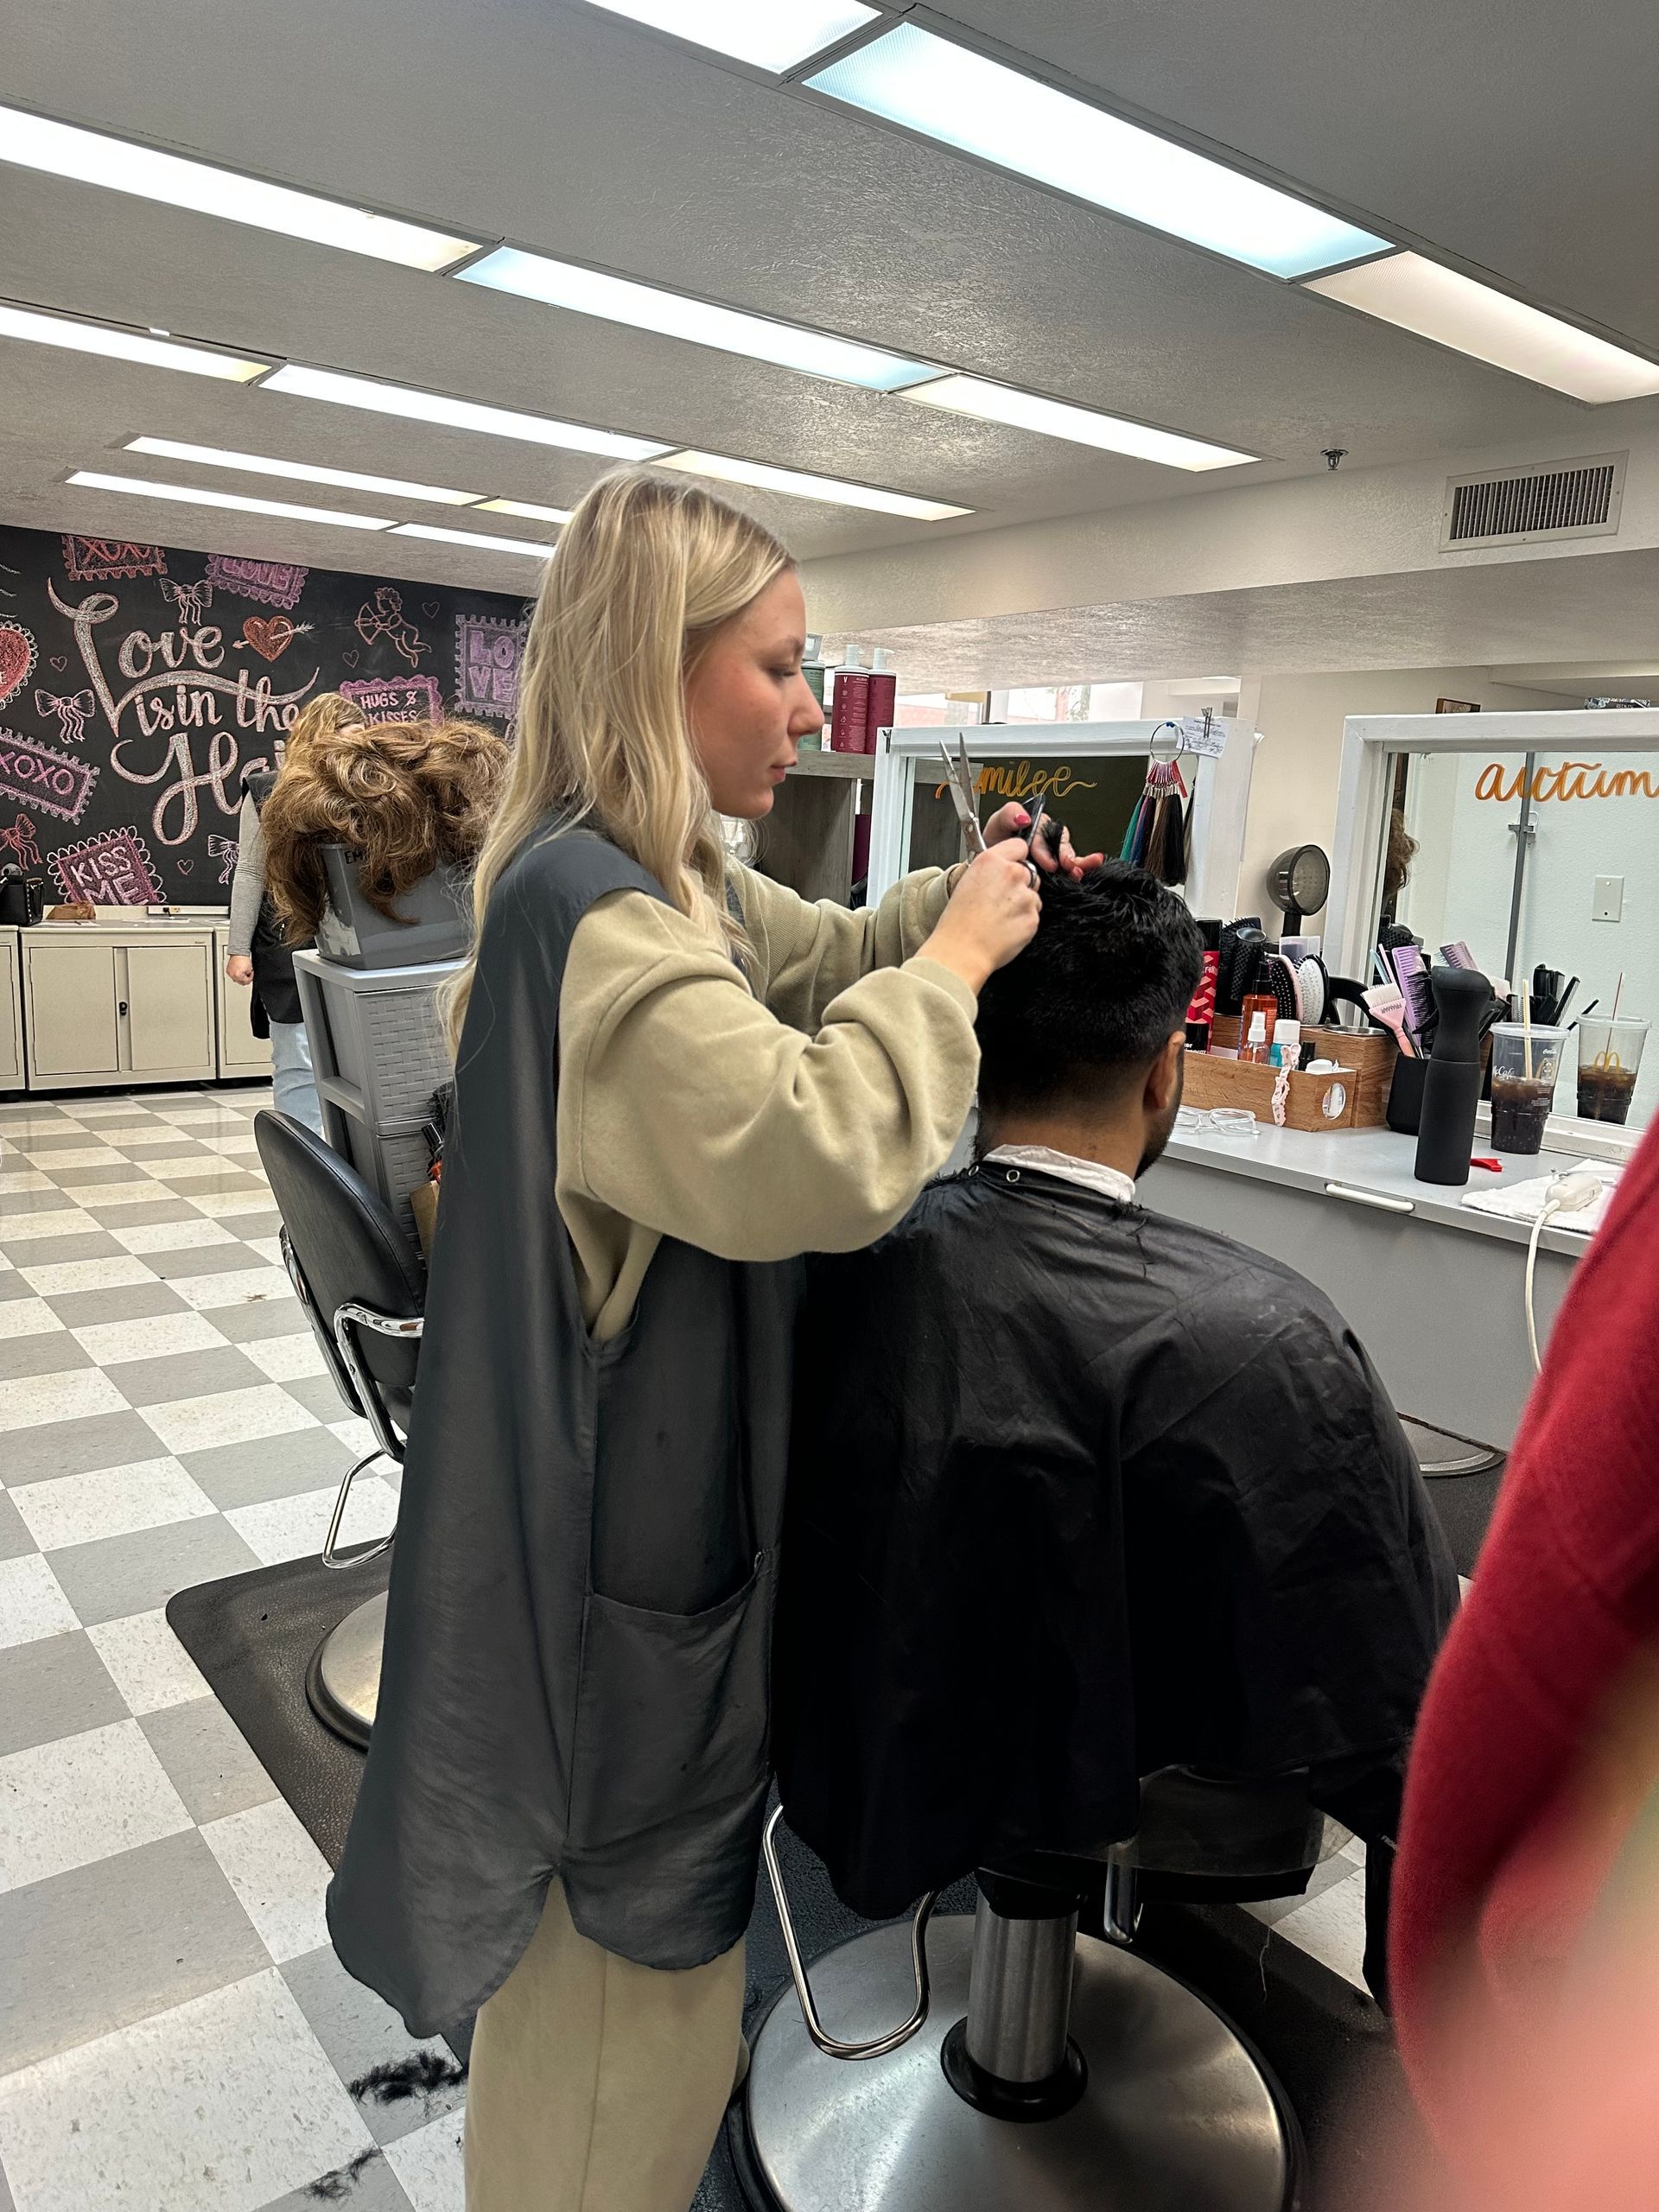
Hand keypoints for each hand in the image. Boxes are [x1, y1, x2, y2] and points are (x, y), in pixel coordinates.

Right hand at [225, 955, 253, 986]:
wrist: (239, 954)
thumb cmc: (244, 960)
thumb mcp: (249, 970)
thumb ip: (248, 976)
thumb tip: (247, 978)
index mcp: (238, 975)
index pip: (246, 982)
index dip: (250, 978)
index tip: (251, 974)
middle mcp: (233, 975)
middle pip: (240, 982)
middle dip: (245, 979)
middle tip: (247, 974)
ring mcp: (230, 973)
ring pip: (236, 979)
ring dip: (240, 977)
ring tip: (243, 971)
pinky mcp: (228, 971)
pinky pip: (232, 975)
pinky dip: (236, 974)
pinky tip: (238, 970)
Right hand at [920, 844, 1040, 992]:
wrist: (962, 951)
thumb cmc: (959, 922)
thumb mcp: (968, 882)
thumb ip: (992, 870)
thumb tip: (1004, 869)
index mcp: (991, 861)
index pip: (1019, 846)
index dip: (1017, 858)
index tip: (1013, 867)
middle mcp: (1011, 873)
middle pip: (1029, 872)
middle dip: (1021, 885)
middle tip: (1001, 902)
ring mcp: (1025, 895)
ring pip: (1033, 896)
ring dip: (1023, 905)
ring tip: (1000, 919)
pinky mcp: (1033, 917)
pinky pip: (1033, 916)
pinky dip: (1023, 923)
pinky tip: (1005, 929)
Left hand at [984, 801, 1101, 881]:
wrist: (992, 870)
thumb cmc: (994, 846)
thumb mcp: (997, 825)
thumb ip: (1009, 815)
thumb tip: (1024, 817)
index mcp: (1034, 823)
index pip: (1044, 829)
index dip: (1045, 845)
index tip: (1045, 859)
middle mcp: (1046, 836)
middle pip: (1060, 841)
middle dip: (1063, 854)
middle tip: (1063, 865)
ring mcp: (1052, 852)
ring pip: (1069, 853)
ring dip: (1076, 860)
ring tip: (1075, 869)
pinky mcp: (1057, 866)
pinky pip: (1075, 863)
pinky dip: (1086, 863)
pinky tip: (1094, 862)